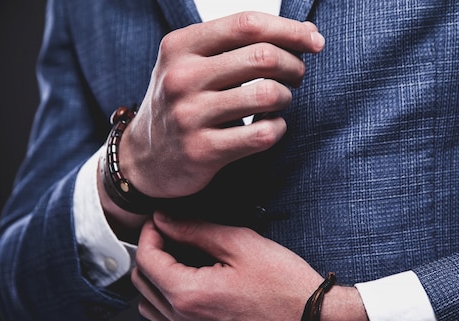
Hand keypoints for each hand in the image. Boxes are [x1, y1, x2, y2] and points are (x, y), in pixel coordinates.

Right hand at [119, 12, 324, 198]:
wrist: (143, 159)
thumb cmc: (182, 102)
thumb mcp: (194, 63)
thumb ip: (241, 44)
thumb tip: (307, 31)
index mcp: (180, 46)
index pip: (247, 24)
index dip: (289, 30)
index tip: (314, 41)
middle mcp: (181, 77)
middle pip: (263, 57)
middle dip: (294, 65)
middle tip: (298, 76)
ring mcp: (189, 115)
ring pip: (267, 95)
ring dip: (287, 97)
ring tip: (281, 101)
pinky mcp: (202, 151)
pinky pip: (262, 134)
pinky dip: (278, 128)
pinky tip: (272, 127)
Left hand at [132, 212, 380, 320]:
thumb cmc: (286, 286)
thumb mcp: (242, 244)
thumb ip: (196, 230)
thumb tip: (166, 220)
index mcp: (189, 295)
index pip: (147, 259)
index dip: (150, 233)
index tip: (162, 222)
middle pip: (143, 285)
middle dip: (151, 255)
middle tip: (171, 237)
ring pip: (152, 312)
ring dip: (157, 284)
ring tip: (180, 265)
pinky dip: (171, 312)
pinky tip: (193, 296)